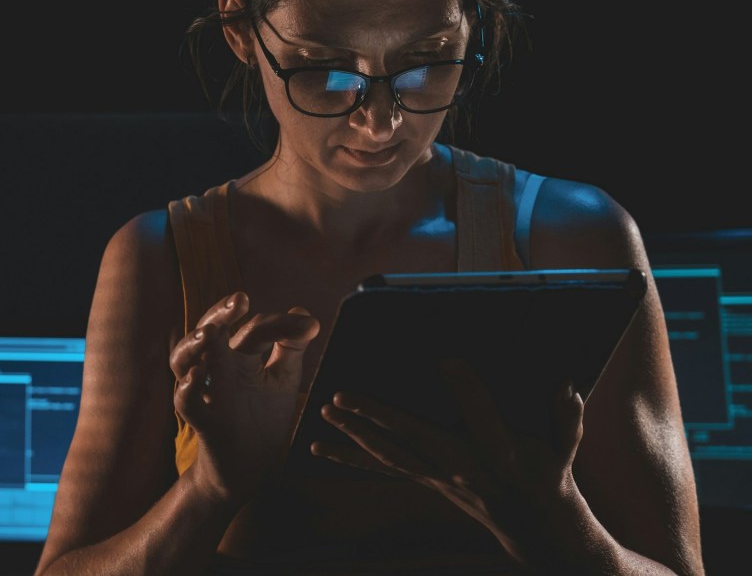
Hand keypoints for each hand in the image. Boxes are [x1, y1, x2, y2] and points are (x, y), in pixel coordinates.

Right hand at [170, 291, 319, 502]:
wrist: (251, 469)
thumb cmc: (262, 418)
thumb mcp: (281, 379)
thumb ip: (291, 347)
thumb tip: (304, 313)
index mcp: (240, 356)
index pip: (254, 329)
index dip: (279, 323)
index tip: (309, 326)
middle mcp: (218, 369)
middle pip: (208, 332)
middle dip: (220, 314)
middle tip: (240, 300)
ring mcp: (207, 395)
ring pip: (183, 362)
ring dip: (194, 345)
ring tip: (210, 333)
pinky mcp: (203, 423)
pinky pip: (186, 404)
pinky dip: (189, 389)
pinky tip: (199, 376)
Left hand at [311, 359, 584, 564]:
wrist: (532, 524)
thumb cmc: (548, 474)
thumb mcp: (564, 447)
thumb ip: (566, 417)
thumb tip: (567, 384)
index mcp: (498, 452)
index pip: (481, 418)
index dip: (468, 390)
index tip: (448, 360)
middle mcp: (461, 466)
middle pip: (414, 438)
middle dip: (376, 416)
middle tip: (343, 395)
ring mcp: (437, 476)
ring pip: (389, 456)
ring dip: (354, 435)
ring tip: (325, 413)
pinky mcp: (424, 480)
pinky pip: (381, 469)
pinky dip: (348, 458)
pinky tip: (317, 447)